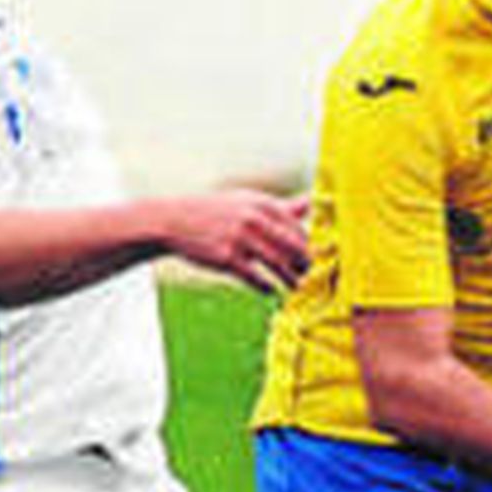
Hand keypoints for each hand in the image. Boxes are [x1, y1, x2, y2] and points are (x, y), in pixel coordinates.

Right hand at [164, 188, 310, 293]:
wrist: (175, 221)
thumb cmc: (217, 212)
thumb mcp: (249, 202)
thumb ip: (282, 207)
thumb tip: (312, 201)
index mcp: (263, 204)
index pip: (299, 228)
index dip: (311, 246)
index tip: (316, 258)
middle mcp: (254, 219)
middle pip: (294, 246)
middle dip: (306, 264)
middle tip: (311, 275)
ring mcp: (241, 239)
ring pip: (278, 264)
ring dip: (291, 279)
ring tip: (296, 287)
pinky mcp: (227, 259)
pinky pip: (256, 278)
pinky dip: (266, 287)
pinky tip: (269, 289)